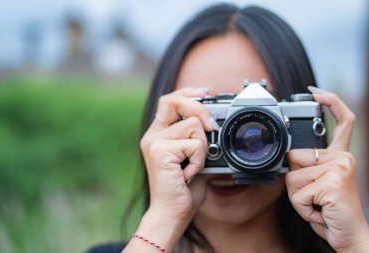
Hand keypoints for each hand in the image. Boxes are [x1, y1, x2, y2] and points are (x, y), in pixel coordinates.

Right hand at [136, 88, 212, 250]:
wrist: (171, 214)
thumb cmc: (183, 189)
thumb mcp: (194, 159)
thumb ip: (198, 140)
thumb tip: (214, 125)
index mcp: (159, 135)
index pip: (170, 100)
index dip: (188, 93)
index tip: (206, 93)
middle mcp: (153, 135)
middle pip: (174, 100)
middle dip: (198, 108)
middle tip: (211, 126)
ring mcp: (154, 142)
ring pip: (193, 125)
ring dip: (203, 147)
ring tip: (195, 166)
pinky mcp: (160, 151)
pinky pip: (194, 144)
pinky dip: (200, 159)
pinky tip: (190, 174)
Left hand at [286, 90, 368, 252]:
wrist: (349, 236)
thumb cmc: (330, 211)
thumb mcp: (319, 184)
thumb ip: (310, 166)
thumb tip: (290, 156)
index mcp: (340, 156)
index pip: (343, 122)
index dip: (332, 103)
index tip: (317, 92)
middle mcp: (343, 158)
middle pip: (294, 157)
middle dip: (294, 181)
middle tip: (314, 197)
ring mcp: (339, 168)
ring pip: (291, 177)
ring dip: (298, 198)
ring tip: (317, 205)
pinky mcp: (333, 182)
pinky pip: (297, 194)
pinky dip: (302, 208)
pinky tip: (320, 211)